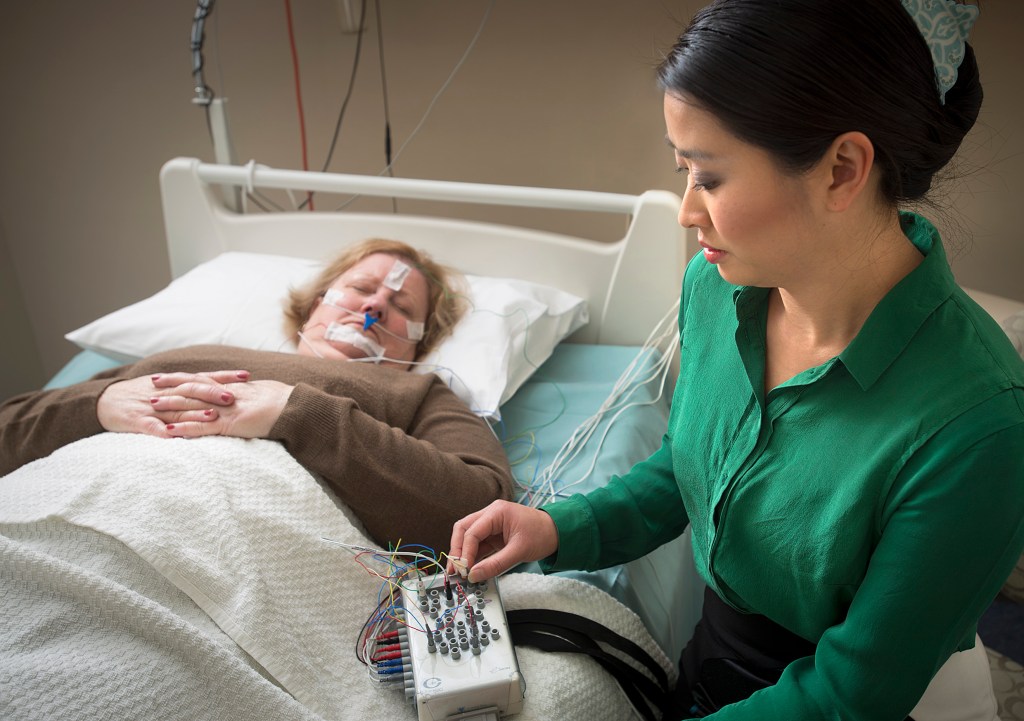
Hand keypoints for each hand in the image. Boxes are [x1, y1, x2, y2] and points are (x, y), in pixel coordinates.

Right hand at [97, 370, 249, 436]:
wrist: (103, 402)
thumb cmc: (140, 395)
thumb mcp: (165, 386)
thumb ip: (190, 386)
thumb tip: (221, 385)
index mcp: (173, 384)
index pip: (203, 377)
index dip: (224, 377)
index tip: (245, 376)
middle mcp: (165, 393)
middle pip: (192, 391)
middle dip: (213, 393)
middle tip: (233, 398)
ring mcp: (151, 408)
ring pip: (175, 409)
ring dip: (194, 413)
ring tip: (213, 417)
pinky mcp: (137, 421)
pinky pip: (151, 428)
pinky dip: (162, 432)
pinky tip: (174, 437)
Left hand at [152, 373, 293, 438]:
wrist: (294, 409)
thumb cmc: (283, 402)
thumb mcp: (261, 394)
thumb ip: (246, 394)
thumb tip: (241, 393)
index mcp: (233, 387)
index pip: (202, 379)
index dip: (182, 378)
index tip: (165, 377)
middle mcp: (226, 395)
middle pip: (192, 388)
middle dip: (170, 387)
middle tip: (149, 386)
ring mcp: (226, 409)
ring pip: (192, 405)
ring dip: (171, 406)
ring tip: (151, 406)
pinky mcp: (229, 424)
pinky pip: (202, 427)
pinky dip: (185, 428)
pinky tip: (170, 431)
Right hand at [448, 500, 558, 582]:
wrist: (557, 532)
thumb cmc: (542, 535)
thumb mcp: (519, 551)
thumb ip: (495, 564)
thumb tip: (474, 575)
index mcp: (496, 512)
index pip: (471, 531)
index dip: (465, 552)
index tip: (464, 570)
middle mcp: (490, 514)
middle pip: (463, 529)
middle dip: (457, 549)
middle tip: (454, 569)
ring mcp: (491, 524)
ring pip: (467, 536)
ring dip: (462, 553)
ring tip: (458, 572)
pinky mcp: (493, 534)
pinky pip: (477, 544)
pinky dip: (472, 556)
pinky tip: (470, 568)